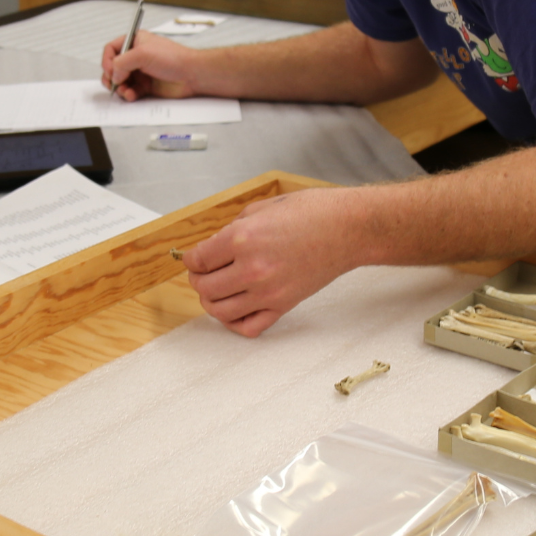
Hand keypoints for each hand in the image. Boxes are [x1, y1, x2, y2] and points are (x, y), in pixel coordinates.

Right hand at [101, 30, 198, 100]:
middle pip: (114, 67)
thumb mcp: (143, 54)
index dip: (106, 60)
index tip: (109, 70)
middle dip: (111, 77)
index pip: (111, 49)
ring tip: (124, 91)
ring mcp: (141, 72)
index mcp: (135, 42)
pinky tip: (131, 95)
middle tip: (113, 84)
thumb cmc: (174, 58)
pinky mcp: (146, 86)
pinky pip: (130, 91)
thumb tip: (113, 74)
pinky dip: (128, 94)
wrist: (192, 75)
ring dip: (120, 88)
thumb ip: (122, 62)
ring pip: (121, 82)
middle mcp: (136, 56)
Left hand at [182, 189, 360, 336]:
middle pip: (204, 287)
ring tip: (217, 290)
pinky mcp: (283, 306)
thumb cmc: (311, 212)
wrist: (347, 229)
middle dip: (198, 279)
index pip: (198, 260)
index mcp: (242, 239)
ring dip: (211, 302)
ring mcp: (267, 292)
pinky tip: (236, 308)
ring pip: (219, 311)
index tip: (193, 258)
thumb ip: (232, 229)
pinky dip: (234, 323)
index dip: (189, 259)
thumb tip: (212, 247)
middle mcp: (251, 269)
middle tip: (203, 272)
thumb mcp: (262, 208)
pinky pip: (248, 327)